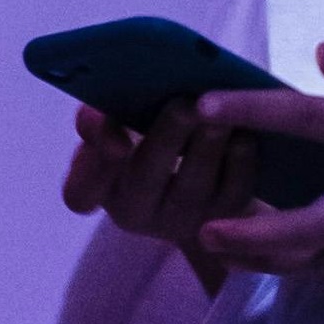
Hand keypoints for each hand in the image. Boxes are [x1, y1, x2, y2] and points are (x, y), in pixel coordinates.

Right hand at [62, 98, 263, 259]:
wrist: (204, 172)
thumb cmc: (151, 138)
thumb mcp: (120, 126)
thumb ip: (101, 119)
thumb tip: (97, 113)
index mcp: (101, 188)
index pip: (79, 193)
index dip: (92, 168)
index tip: (117, 141)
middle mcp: (138, 211)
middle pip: (144, 180)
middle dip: (165, 139)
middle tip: (185, 104)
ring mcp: (183, 220)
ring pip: (193, 186)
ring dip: (207, 145)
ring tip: (220, 112)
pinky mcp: (225, 217)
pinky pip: (233, 191)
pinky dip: (240, 159)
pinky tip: (244, 131)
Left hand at [188, 41, 323, 274]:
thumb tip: (320, 57)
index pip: (304, 122)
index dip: (248, 112)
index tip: (203, 106)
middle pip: (302, 232)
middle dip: (247, 238)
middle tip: (203, 231)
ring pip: (321, 261)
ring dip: (271, 261)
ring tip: (229, 252)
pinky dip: (310, 261)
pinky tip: (288, 252)